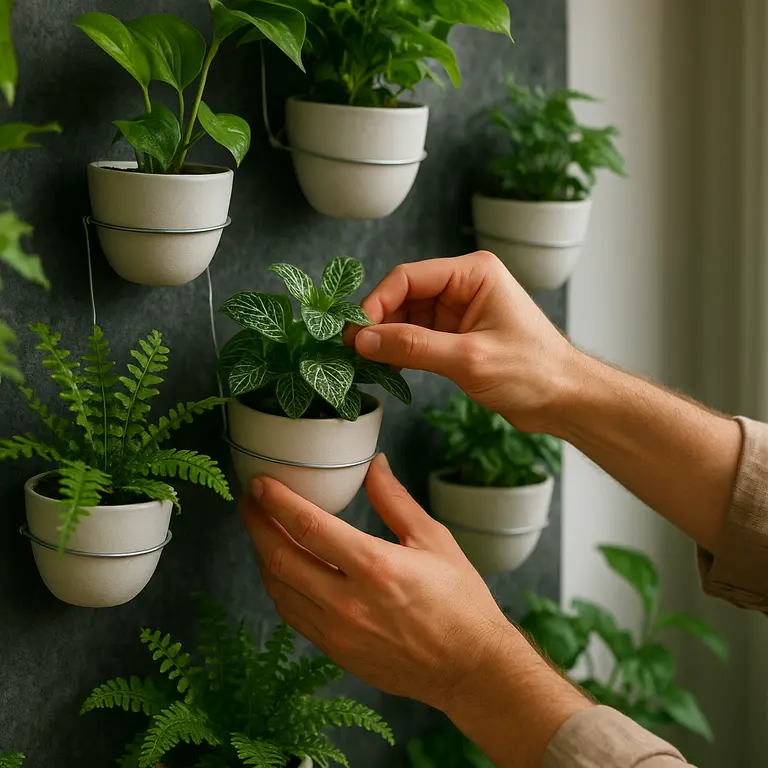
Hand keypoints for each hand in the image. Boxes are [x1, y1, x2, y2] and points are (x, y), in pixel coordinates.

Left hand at [239, 453, 519, 712]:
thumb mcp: (434, 540)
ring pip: (279, 589)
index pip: (309, 527)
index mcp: (376, 567)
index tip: (260, 482)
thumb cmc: (460, 602)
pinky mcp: (335, 652)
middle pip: (281, 558)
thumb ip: (396, 501)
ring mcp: (338, 633)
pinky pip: (293, 614)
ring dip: (263, 555)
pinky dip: (280, 586)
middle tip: (249, 501)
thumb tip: (375, 464)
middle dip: (256, 524)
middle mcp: (349, 603)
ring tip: (261, 529)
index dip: (277, 501)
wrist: (469, 669)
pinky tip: (282, 568)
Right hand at [346, 251, 576, 431]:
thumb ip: (413, 347)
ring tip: (366, 364)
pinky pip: (418, 337)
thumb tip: (363, 340)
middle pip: (404, 296)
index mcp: (474, 274)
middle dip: (378, 323)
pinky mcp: (458, 336)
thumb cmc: (533, 372)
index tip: (354, 333)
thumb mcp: (469, 358)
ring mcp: (460, 311)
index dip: (377, 303)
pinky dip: (400, 352)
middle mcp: (464, 286)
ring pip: (407, 318)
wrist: (565, 400)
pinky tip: (387, 368)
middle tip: (353, 352)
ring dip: (386, 340)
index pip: (409, 277)